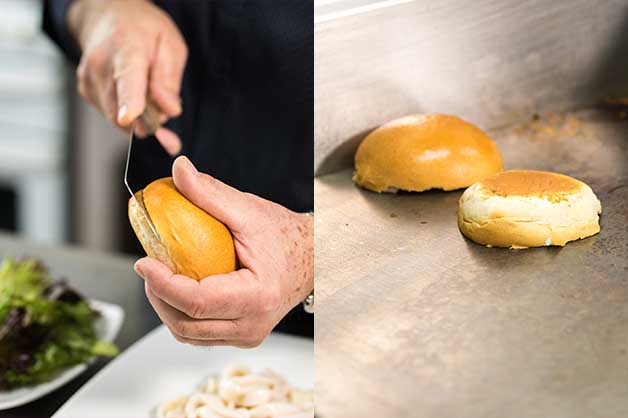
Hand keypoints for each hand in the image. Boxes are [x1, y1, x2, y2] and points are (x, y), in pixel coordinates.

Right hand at [67, 0, 187, 154]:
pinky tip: (133, 92)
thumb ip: (170, 79)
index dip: (129, 102)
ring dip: (140, 119)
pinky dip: (128, 114)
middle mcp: (101, 66)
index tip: (129, 117)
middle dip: (149, 124)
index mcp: (127, 49)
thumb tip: (168, 110)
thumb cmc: (143, 30)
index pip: (127, 79)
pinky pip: (113, 116)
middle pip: (123, 113)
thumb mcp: (170, 44)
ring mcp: (89, 80)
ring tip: (149, 91)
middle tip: (167, 118)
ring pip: (119, 121)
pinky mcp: (86, 91)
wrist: (107, 16)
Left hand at [134, 157, 313, 347]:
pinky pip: (202, 334)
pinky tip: (180, 288)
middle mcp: (252, 325)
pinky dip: (183, 314)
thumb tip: (178, 170)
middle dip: (158, 297)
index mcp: (256, 298)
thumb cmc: (285, 235)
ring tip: (160, 278)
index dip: (163, 284)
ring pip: (190, 335)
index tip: (144, 262)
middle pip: (187, 325)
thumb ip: (210, 193)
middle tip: (149, 268)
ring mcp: (249, 335)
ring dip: (167, 308)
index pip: (197, 302)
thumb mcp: (248, 210)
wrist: (315, 258)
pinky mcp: (244, 335)